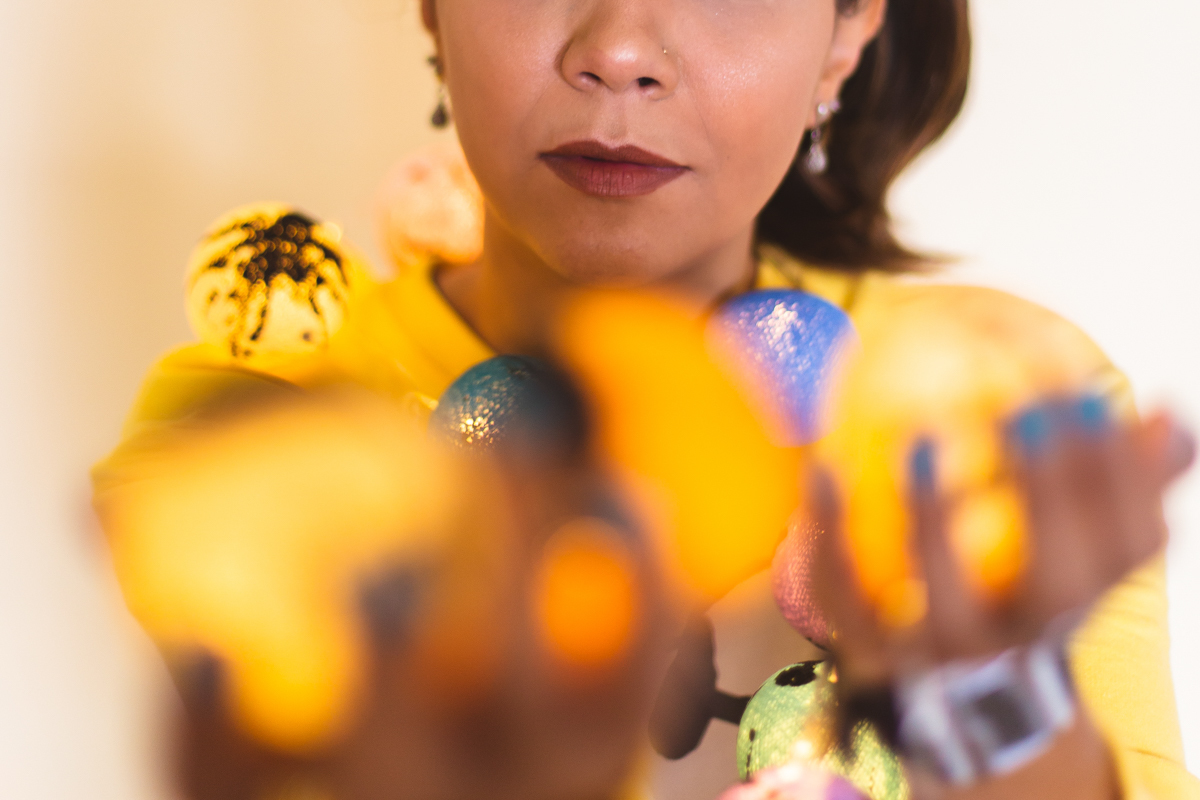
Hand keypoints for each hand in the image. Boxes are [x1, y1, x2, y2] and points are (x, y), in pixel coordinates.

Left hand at [813, 400, 1192, 685]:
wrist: (956, 695)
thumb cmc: (1021, 592)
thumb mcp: (1074, 549)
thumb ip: (1120, 483)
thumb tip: (1171, 413)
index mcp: (1082, 599)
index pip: (1129, 545)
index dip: (1120, 473)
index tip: (1093, 391)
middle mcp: (1025, 636)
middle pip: (1057, 583)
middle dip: (1052, 498)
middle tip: (1026, 411)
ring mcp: (947, 653)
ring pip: (948, 601)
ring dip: (935, 521)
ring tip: (919, 440)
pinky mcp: (873, 654)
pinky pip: (848, 597)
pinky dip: (832, 535)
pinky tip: (824, 466)